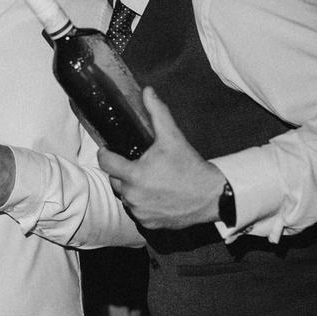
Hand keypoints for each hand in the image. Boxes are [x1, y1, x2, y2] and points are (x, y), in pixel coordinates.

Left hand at [98, 87, 228, 229]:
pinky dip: (142, 203)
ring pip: (125, 196)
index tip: (110, 150)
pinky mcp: (148, 224)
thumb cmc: (190, 166)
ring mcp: (140, 212)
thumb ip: (157, 113)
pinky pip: (136, 211)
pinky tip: (155, 195)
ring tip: (148, 179)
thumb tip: (147, 91)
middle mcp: (133, 196)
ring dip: (131, 188)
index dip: (106, 154)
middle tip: (137, 164)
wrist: (211, 196)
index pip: (106, 162)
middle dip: (122, 171)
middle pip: (114, 180)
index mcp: (135, 174)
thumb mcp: (172, 137)